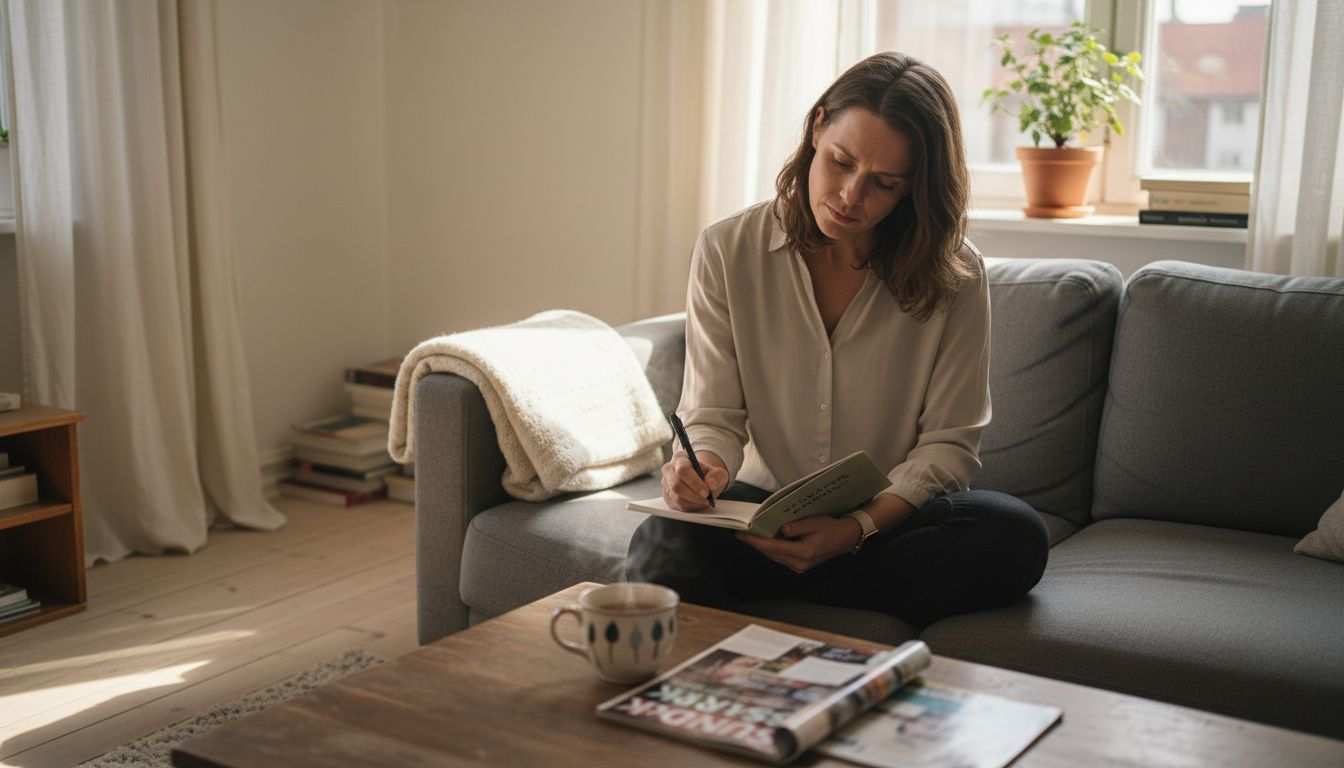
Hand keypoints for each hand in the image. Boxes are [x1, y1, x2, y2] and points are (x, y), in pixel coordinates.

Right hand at [661, 450, 728, 511]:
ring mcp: (666, 483)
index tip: (706, 492)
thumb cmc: (708, 475)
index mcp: (680, 459)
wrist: (701, 479)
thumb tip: (711, 483)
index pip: (683, 470)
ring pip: (676, 497)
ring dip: (693, 502)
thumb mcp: (718, 472)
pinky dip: (690, 506)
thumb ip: (717, 476)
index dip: (694, 482)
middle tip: (706, 499)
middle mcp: (669, 469)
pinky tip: (697, 503)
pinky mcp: (667, 496)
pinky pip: (676, 505)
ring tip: (704, 501)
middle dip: (694, 495)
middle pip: (676, 485)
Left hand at [735, 515, 862, 573]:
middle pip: (771, 553)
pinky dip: (772, 548)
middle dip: (755, 543)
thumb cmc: (831, 528)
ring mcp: (799, 566)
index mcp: (803, 552)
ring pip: (774, 556)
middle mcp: (799, 563)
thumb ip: (796, 526)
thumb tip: (780, 530)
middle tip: (741, 532)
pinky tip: (766, 540)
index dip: (755, 541)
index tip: (741, 534)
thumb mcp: (815, 522)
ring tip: (750, 534)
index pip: (773, 547)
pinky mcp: (799, 565)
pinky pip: (780, 556)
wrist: (846, 538)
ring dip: (762, 546)